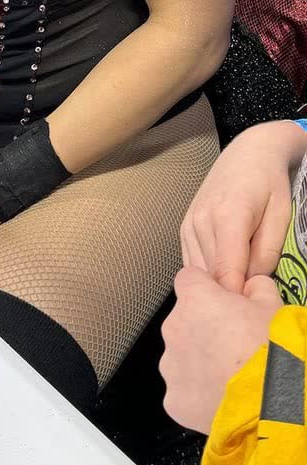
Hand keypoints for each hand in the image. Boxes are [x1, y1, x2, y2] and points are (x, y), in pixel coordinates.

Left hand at [160, 266, 282, 433]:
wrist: (269, 402)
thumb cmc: (269, 347)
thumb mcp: (271, 306)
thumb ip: (255, 288)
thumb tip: (249, 289)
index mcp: (194, 299)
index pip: (188, 280)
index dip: (205, 289)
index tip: (222, 303)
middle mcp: (173, 328)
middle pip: (183, 321)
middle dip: (202, 329)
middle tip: (231, 347)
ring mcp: (170, 366)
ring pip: (181, 357)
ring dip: (198, 362)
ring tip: (228, 377)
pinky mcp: (173, 400)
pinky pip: (183, 391)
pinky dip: (197, 394)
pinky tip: (220, 400)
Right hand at [181, 120, 306, 292]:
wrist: (249, 153)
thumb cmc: (270, 184)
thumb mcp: (281, 216)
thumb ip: (266, 254)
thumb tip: (251, 285)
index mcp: (228, 216)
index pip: (227, 275)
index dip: (240, 299)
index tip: (253, 311)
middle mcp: (201, 221)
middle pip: (211, 277)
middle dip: (229, 296)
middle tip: (248, 307)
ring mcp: (188, 224)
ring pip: (199, 274)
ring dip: (216, 286)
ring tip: (237, 291)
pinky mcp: (184, 228)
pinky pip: (192, 263)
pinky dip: (207, 274)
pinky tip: (224, 276)